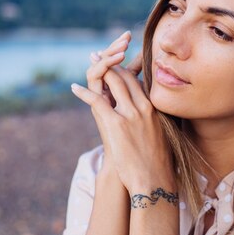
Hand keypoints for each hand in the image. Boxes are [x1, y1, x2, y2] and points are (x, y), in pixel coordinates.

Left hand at [74, 35, 173, 194]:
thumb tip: (147, 116)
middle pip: (125, 77)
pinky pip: (96, 100)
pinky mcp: (115, 124)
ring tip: (89, 60)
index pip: (138, 81)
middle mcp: (143, 107)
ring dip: (99, 68)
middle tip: (98, 54)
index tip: (115, 62)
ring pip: (113, 82)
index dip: (124, 69)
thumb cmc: (157, 162)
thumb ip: (152, 120)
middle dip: (110, 62)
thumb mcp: (159, 135)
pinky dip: (84, 92)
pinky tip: (74, 88)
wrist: (153, 180)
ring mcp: (129, 114)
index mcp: (154, 109)